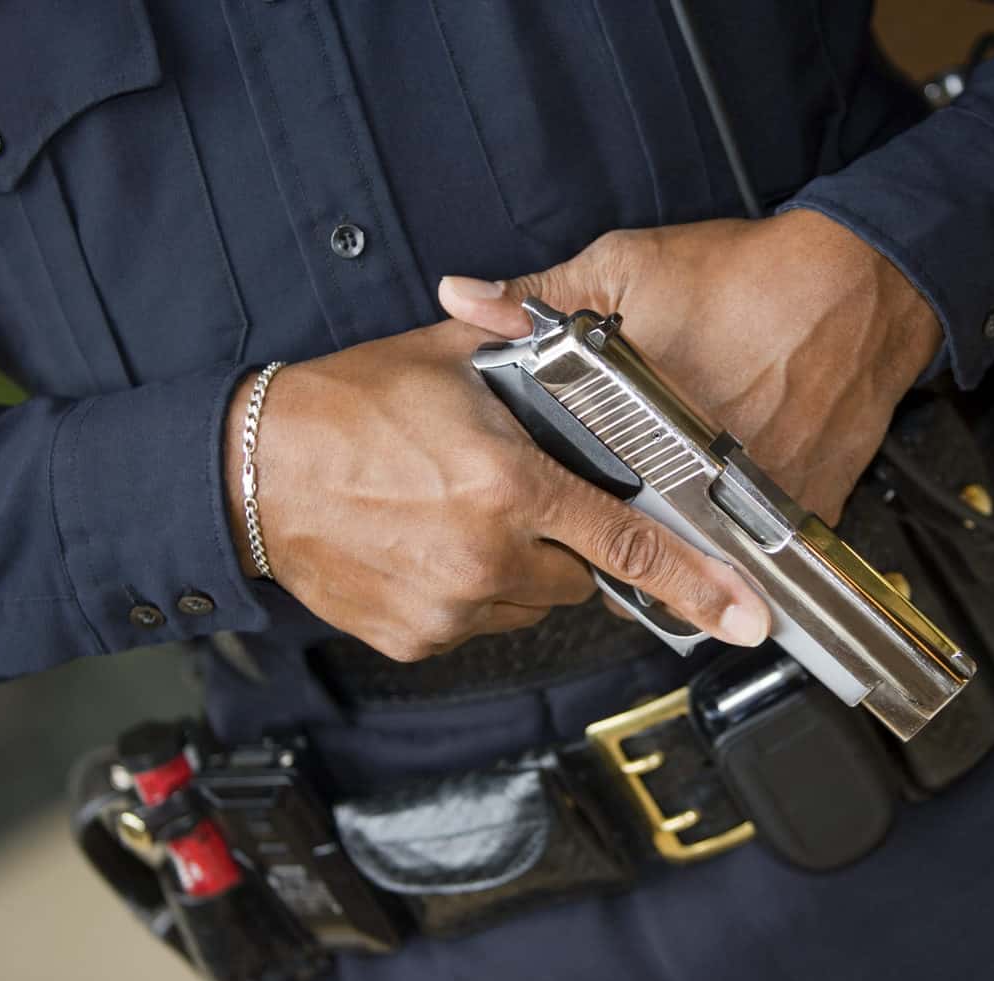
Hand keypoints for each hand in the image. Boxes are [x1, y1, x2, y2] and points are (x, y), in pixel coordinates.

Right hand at [222, 320, 770, 661]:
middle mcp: (489, 556)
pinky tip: (429, 548)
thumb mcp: (444, 362)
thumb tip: (566, 329)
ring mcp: (452, 606)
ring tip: (460, 518)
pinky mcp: (419, 638)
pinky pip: (477, 623)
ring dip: (518, 569)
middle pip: (579, 576)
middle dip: (567, 543)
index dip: (696, 583)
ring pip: (530, 602)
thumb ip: (522, 351)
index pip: (626, 545)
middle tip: (515, 498)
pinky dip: (470, 594)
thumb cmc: (342, 411)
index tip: (742, 613)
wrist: (251, 471)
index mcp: (510, 487)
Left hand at [438, 210, 941, 523]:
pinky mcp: (813, 502)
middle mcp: (705, 475)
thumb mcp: (628, 267)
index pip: (589, 517)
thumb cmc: (751, 275)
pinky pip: (768, 551)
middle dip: (623, 552)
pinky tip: (729, 521)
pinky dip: (745, 544)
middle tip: (606, 537)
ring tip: (665, 533)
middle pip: (649, 552)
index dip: (565, 533)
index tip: (552, 533)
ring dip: (683, 553)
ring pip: (706, 563)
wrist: (861, 282)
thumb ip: (539, 294)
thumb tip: (460, 299)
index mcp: (648, 427)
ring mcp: (762, 497)